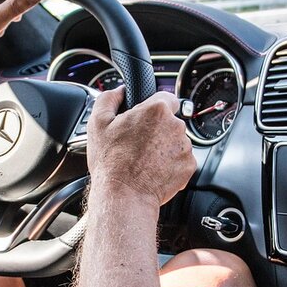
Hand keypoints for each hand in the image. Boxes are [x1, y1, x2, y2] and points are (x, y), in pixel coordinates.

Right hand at [86, 88, 195, 208]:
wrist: (124, 196)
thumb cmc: (111, 163)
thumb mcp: (98, 123)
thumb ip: (109, 98)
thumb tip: (120, 91)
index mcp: (157, 110)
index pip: (166, 97)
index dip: (153, 107)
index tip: (145, 118)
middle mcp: (176, 126)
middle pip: (170, 120)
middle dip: (157, 129)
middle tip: (138, 143)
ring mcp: (185, 147)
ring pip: (176, 141)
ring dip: (164, 147)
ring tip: (144, 159)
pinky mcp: (189, 166)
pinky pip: (181, 159)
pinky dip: (170, 164)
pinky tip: (153, 170)